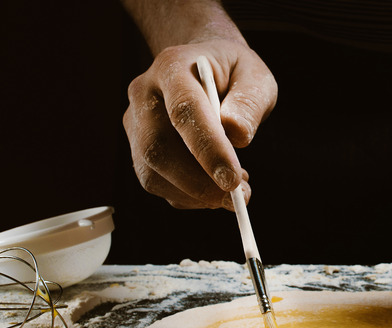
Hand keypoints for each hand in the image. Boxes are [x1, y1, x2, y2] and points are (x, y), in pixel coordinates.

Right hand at [122, 1, 276, 209]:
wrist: (207, 69)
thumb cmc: (233, 73)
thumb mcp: (255, 77)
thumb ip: (249, 103)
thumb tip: (238, 136)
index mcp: (173, 66)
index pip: (184, 110)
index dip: (208, 148)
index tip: (232, 178)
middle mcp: (145, 94)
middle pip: (157, 147)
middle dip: (198, 182)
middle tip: (237, 195)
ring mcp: (136, 123)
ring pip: (152, 173)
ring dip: (195, 193)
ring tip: (234, 189)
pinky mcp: (138, 148)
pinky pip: (157, 183)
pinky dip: (189, 196)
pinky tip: (214, 186)